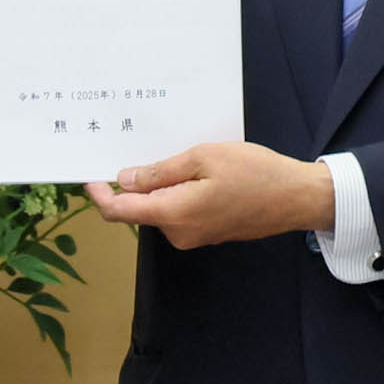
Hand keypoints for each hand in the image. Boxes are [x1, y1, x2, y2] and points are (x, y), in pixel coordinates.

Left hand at [86, 142, 333, 247]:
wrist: (296, 197)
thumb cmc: (254, 172)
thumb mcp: (203, 158)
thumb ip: (160, 172)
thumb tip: (124, 180)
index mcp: (173, 214)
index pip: (119, 211)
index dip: (99, 195)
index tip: (87, 176)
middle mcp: (179, 233)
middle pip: (140, 208)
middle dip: (138, 182)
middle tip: (148, 147)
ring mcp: (194, 236)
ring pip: (161, 208)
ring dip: (163, 185)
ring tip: (189, 156)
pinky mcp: (207, 233)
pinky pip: (180, 211)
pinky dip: (179, 192)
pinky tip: (201, 172)